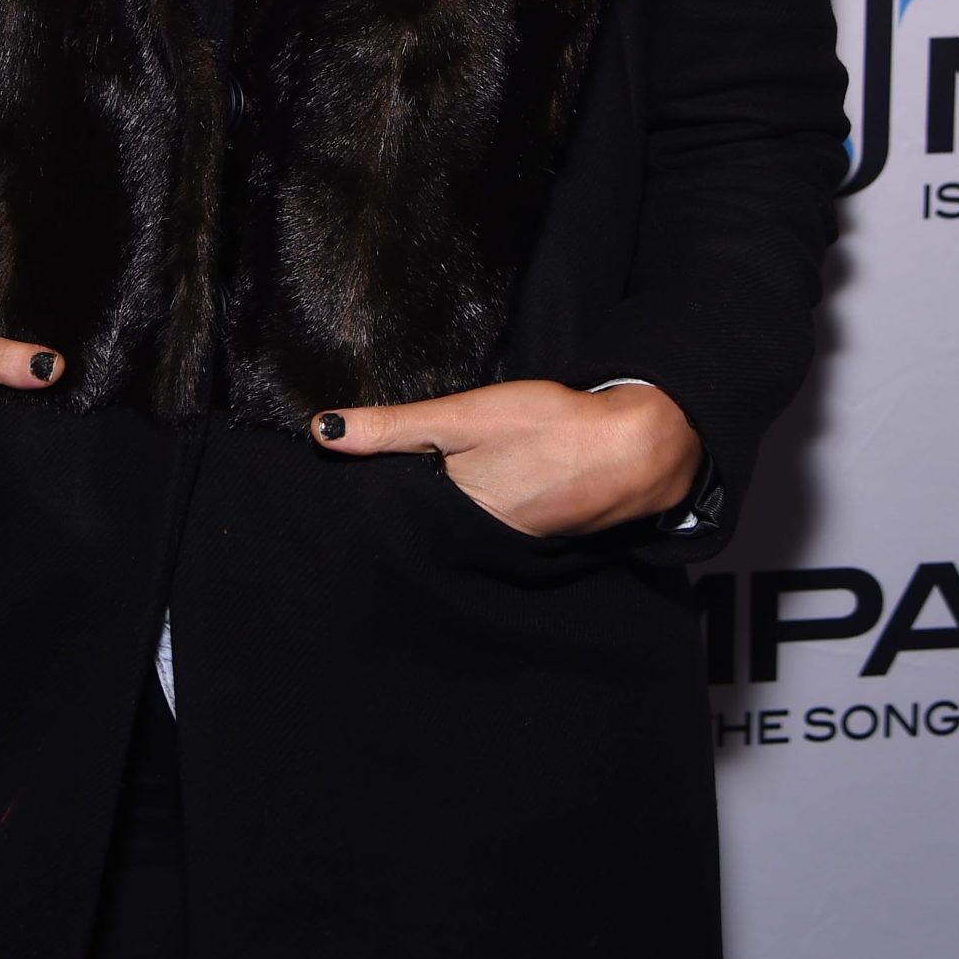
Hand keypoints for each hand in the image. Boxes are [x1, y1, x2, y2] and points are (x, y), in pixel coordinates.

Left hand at [311, 379, 701, 536]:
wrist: (636, 448)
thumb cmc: (548, 427)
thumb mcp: (464, 416)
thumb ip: (394, 426)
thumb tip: (322, 431)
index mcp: (455, 516)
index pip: (397, 514)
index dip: (373, 499)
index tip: (342, 485)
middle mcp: (480, 541)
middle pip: (429, 526)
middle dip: (408, 511)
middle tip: (375, 489)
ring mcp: (514, 541)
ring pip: (463, 526)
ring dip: (447, 511)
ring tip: (428, 486)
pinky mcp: (543, 531)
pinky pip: (499, 525)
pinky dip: (487, 508)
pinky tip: (487, 487)